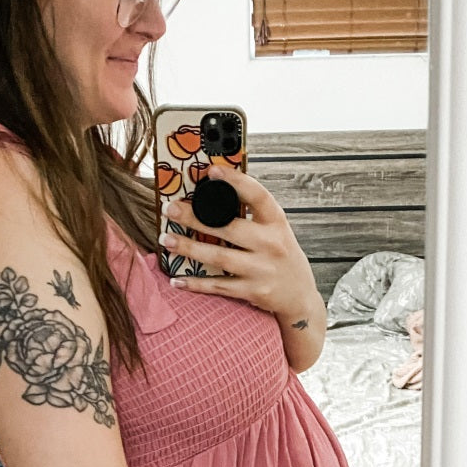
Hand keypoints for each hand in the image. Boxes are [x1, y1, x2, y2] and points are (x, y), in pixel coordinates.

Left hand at [159, 165, 318, 316]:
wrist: (299, 296)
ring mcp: (262, 269)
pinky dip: (195, 283)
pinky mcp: (253, 291)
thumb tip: (216, 192)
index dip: (236, 181)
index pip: (258, 196)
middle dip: (195, 218)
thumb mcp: (276, 231)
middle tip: (170, 209)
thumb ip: (253, 215)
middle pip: (229, 227)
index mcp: (277, 223)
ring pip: (219, 257)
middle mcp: (271, 244)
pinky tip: (176, 279)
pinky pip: (219, 286)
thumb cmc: (282, 257)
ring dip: (189, 248)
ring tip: (167, 239)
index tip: (212, 171)